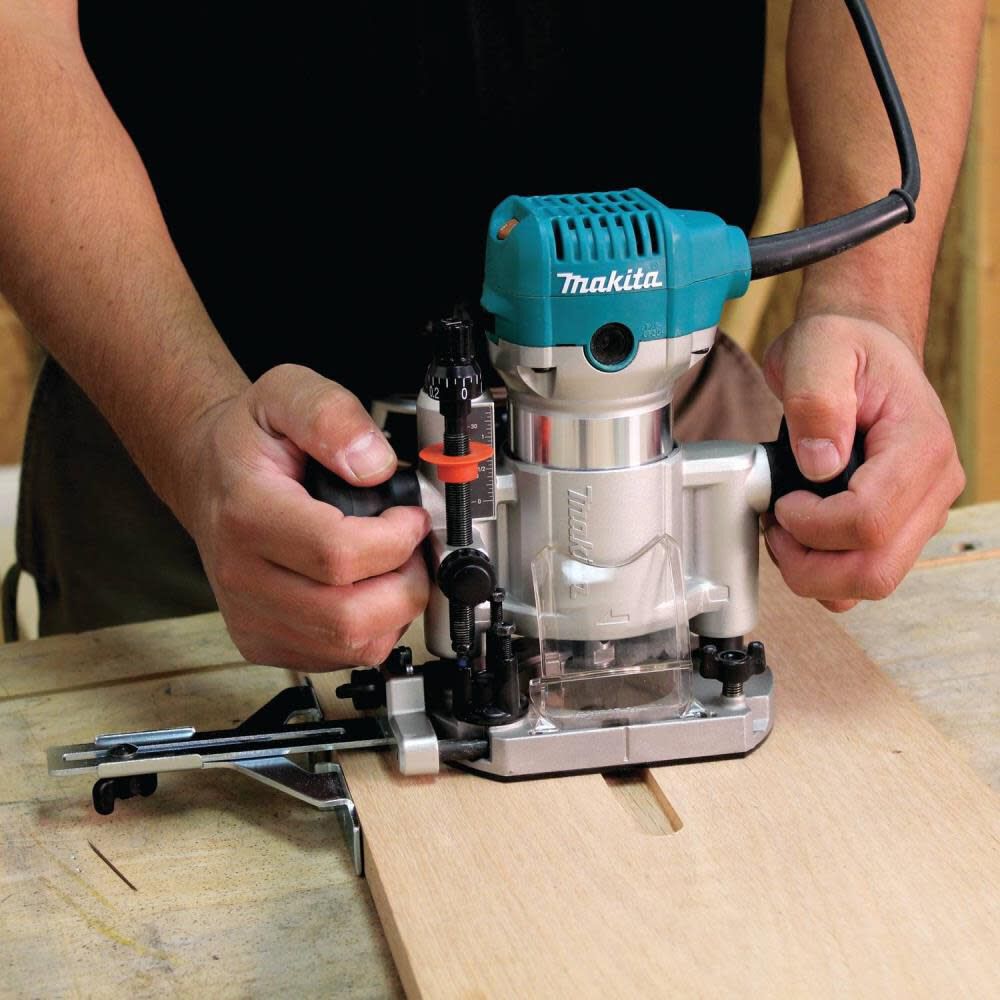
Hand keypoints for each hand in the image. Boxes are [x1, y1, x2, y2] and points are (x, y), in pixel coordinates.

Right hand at [179, 364, 430, 668]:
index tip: (411, 517)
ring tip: (392, 566)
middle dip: (405, 583)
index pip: (337, 554)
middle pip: (348, 616)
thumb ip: (331, 416)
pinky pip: (339, 658)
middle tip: (411, 548)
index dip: (395, 539)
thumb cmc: (250, 442)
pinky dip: (372, 630)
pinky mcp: (262, 642)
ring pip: (350, 646)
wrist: (209, 475)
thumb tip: (374, 464)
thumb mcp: (286, 393)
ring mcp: (251, 616)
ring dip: (394, 610)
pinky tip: (369, 590)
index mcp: (247, 513)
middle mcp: (242, 575)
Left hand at [761, 314, 964, 610]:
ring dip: (815, 573)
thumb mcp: (818, 350)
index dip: (813, 524)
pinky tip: (801, 537)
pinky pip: (864, 574)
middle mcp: (933, 487)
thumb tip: (819, 463)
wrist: (860, 345)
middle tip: (775, 528)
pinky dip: (824, 572)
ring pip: (871, 582)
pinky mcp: (900, 526)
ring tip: (784, 530)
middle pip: (875, 570)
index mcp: (920, 446)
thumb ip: (816, 402)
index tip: (782, 501)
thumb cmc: (844, 346)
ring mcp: (920, 512)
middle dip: (810, 565)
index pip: (870, 520)